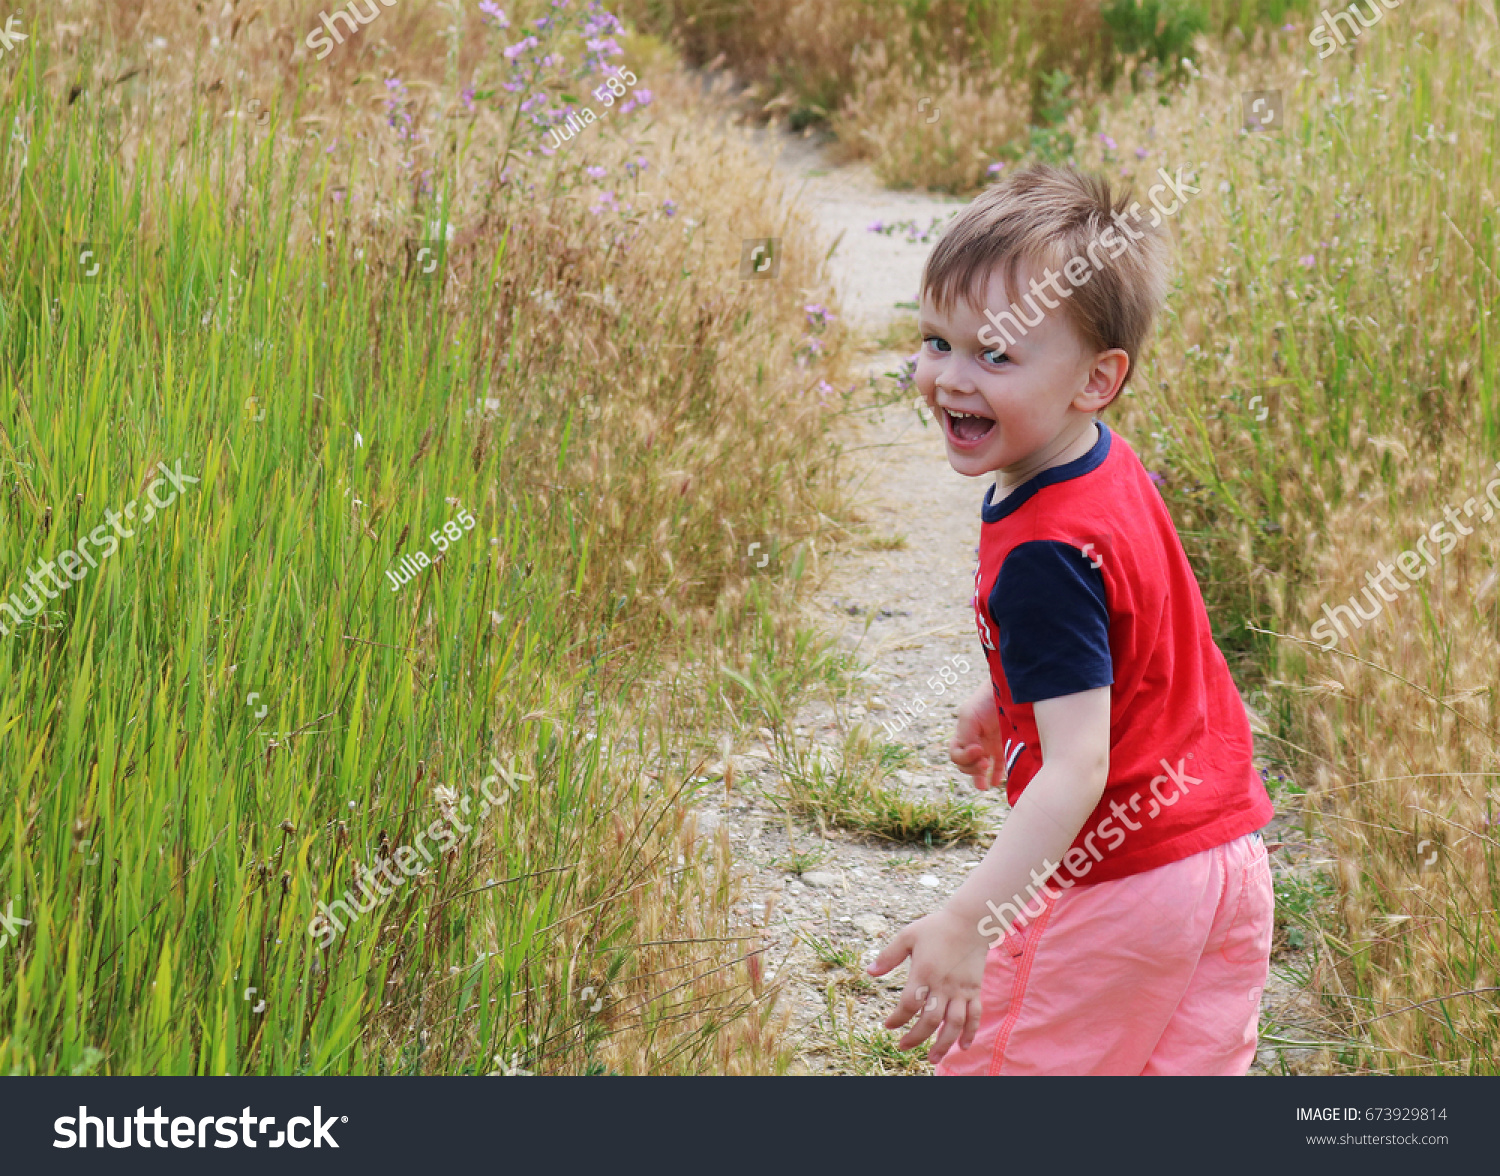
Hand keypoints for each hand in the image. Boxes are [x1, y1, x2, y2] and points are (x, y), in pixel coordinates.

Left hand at [867, 907, 988, 1063]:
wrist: (969, 922)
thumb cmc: (936, 927)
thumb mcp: (907, 936)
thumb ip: (888, 956)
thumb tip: (869, 973)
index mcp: (924, 973)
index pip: (909, 1005)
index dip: (897, 1019)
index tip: (889, 1025)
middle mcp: (943, 985)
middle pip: (930, 1021)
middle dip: (916, 1038)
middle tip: (904, 1047)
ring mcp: (961, 990)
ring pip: (954, 1024)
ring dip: (944, 1044)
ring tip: (933, 1059)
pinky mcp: (974, 990)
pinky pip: (973, 1016)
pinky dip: (970, 1033)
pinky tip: (963, 1046)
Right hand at [951, 684, 1002, 790]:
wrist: (1008, 690)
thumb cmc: (986, 700)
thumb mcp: (969, 715)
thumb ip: (966, 735)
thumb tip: (973, 755)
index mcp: (962, 734)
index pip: (956, 755)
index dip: (964, 757)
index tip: (979, 749)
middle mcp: (973, 741)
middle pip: (966, 764)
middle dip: (972, 768)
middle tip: (985, 763)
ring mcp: (988, 745)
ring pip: (980, 768)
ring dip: (980, 777)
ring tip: (985, 786)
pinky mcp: (1004, 746)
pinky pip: (998, 766)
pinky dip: (997, 775)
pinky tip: (998, 781)